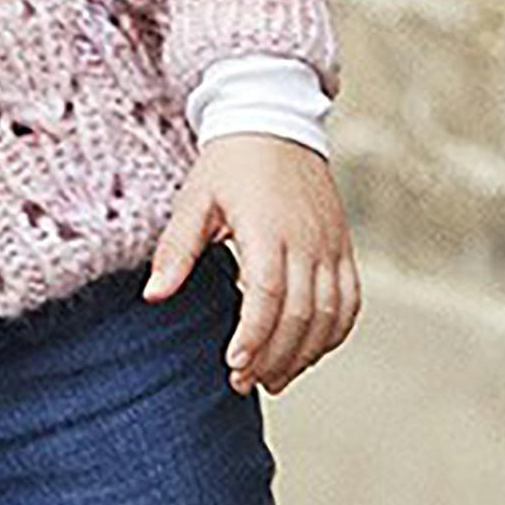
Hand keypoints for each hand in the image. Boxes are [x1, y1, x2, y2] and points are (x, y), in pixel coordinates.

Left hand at [143, 136, 361, 392]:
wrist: (275, 123)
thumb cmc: (229, 163)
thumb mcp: (193, 200)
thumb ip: (176, 249)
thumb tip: (154, 295)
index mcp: (268, 229)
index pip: (268, 295)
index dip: (254, 336)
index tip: (234, 364)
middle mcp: (308, 240)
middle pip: (301, 314)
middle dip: (274, 356)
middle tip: (243, 382)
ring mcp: (331, 245)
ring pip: (331, 314)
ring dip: (305, 354)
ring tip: (273, 379)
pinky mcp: (343, 247)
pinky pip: (350, 300)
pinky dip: (334, 333)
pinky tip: (308, 353)